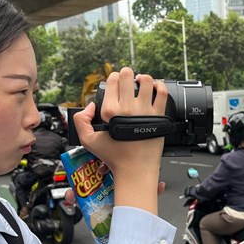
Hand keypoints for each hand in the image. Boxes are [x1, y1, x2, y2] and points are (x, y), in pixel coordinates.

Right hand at [72, 68, 167, 213]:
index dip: (113, 77)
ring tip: (140, 82)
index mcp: (110, 111)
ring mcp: (144, 111)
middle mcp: (127, 108)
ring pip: (146, 80)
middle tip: (127, 78)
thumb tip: (90, 106)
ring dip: (142, 78)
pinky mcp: (159, 116)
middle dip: (126, 73)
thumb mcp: (88, 141)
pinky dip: (159, 85)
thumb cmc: (114, 157)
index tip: (115, 81)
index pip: (112, 81)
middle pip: (127, 76)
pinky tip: (155, 87)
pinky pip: (162, 93)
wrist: (135, 170)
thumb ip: (81, 121)